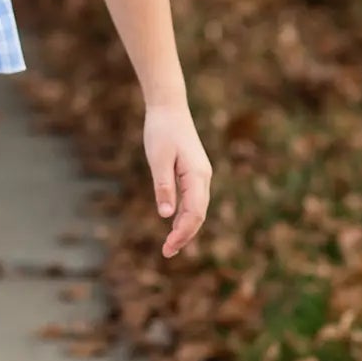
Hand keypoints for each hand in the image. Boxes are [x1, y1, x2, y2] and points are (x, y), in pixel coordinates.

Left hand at [143, 103, 211, 257]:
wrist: (169, 107)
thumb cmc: (161, 130)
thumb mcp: (158, 159)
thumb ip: (163, 186)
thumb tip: (165, 215)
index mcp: (197, 175)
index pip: (194, 213)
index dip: (182, 234)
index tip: (168, 248)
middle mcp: (203, 177)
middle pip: (198, 215)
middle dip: (184, 236)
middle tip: (166, 253)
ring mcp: (200, 175)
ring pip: (197, 209)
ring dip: (185, 228)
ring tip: (170, 245)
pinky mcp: (193, 173)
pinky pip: (192, 200)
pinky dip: (184, 215)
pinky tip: (174, 224)